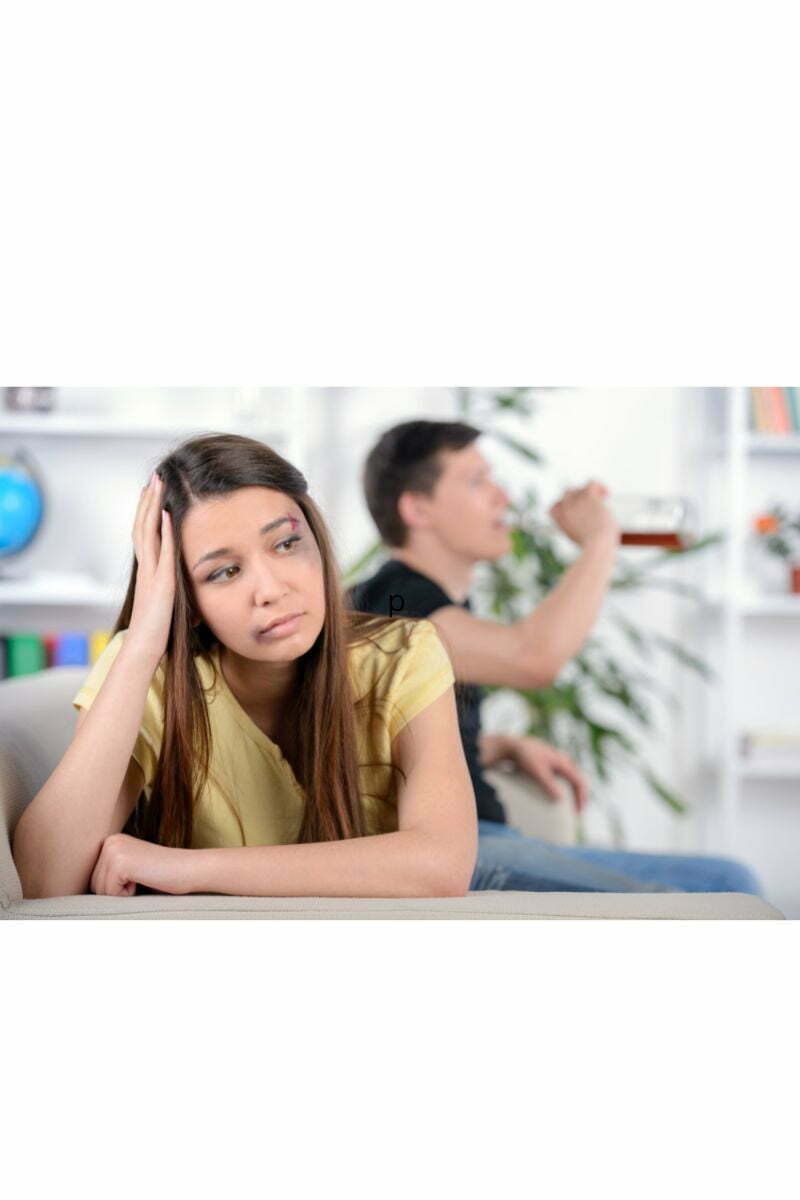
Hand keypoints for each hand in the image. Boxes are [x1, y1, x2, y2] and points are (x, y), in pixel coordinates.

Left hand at [90, 833, 191, 896]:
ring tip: (142, 879)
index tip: (136, 877)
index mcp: (111, 841)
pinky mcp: (120, 862)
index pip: (94, 879)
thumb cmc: (162, 875)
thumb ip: (110, 873)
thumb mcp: (130, 869)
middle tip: (141, 879)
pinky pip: (110, 893)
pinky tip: (144, 880)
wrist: (188, 870)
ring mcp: (114, 849)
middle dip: (116, 892)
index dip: (115, 888)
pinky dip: (128, 895)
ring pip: (101, 891)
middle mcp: (109, 841)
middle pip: (94, 885)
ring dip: (122, 894)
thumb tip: (83, 893)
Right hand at [127, 473, 175, 662]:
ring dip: (153, 508)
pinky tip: (168, 515)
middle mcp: (146, 568)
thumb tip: (178, 584)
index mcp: (148, 571)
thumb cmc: (157, 631)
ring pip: (148, 533)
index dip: (148, 512)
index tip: (153, 492)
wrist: (145, 649)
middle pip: (143, 526)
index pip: (146, 534)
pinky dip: (164, 533)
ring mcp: (151, 574)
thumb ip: (170, 588)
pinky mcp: (160, 584)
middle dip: (148, 501)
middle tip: (154, 477)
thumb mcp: (167, 602)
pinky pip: (162, 553)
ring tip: (157, 485)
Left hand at [508, 735, 589, 812]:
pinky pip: (562, 776)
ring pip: (570, 778)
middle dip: (578, 796)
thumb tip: (560, 798)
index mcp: (564, 763)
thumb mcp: (537, 771)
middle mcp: (564, 761)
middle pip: (577, 780)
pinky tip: (556, 794)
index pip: (579, 783)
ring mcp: (558, 761)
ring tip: (567, 804)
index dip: (581, 798)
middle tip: (575, 811)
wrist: (514, 745)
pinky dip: (563, 786)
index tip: (577, 812)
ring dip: (571, 791)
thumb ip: (548, 785)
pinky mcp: (550, 762)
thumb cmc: (526, 756)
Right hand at [548, 481, 618, 548]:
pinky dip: (600, 487)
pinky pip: (591, 483)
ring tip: (600, 501)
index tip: (576, 512)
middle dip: (577, 498)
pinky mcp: (589, 497)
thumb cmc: (593, 548)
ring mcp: (576, 501)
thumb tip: (587, 524)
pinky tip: (606, 495)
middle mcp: (565, 508)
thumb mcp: (581, 541)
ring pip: (578, 489)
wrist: (598, 545)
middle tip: (590, 506)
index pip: (554, 507)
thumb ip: (579, 531)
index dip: (564, 507)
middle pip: (566, 495)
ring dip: (588, 493)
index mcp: (559, 520)